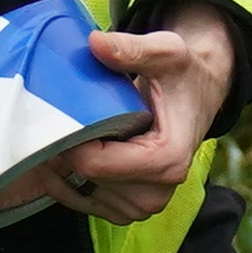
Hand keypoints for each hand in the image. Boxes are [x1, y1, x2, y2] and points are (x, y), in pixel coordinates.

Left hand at [65, 0, 239, 224]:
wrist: (197, 95)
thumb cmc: (182, 74)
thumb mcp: (165, 52)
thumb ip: (131, 49)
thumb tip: (95, 42)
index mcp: (168, 159)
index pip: (95, 164)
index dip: (68, 139)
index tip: (59, 112)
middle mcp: (158, 191)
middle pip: (86, 178)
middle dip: (64, 150)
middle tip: (53, 119)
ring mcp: (143, 205)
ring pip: (80, 193)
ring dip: (62, 167)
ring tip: (60, 133)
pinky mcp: (129, 210)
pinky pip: (83, 203)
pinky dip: (66, 181)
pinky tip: (65, 152)